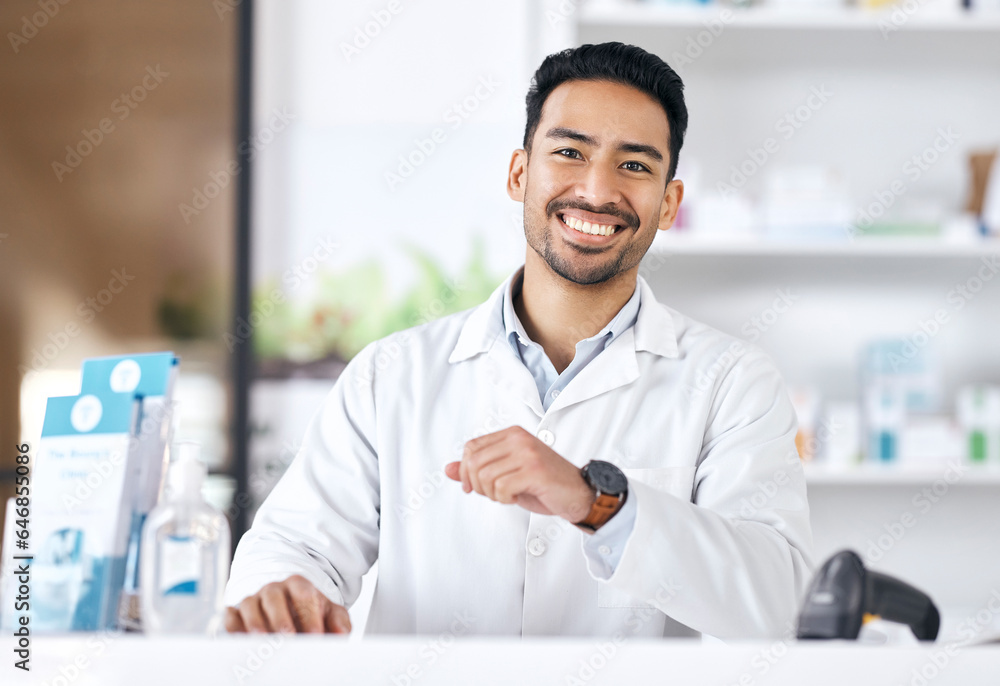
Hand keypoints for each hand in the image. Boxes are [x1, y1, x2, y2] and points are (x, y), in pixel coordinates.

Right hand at [224, 574, 350, 633]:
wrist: (289, 606)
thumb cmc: (309, 611)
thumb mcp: (329, 612)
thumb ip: (338, 621)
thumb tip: (341, 633)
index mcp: (298, 585)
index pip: (303, 594)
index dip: (310, 615)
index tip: (316, 635)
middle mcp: (274, 589)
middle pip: (274, 597)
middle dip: (282, 619)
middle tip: (290, 639)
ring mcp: (254, 599)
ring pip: (250, 605)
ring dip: (256, 625)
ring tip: (265, 643)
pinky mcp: (236, 612)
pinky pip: (231, 617)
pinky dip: (234, 628)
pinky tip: (241, 642)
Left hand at [445, 426, 594, 522]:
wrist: (578, 495)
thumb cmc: (544, 485)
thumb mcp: (507, 474)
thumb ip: (478, 470)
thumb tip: (448, 469)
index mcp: (512, 434)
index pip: (471, 447)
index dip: (466, 470)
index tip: (473, 487)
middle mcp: (519, 439)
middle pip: (474, 462)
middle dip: (477, 485)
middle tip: (493, 494)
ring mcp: (527, 453)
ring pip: (485, 476)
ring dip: (492, 494)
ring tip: (507, 496)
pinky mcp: (534, 470)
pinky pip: (501, 487)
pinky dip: (504, 499)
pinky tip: (516, 497)